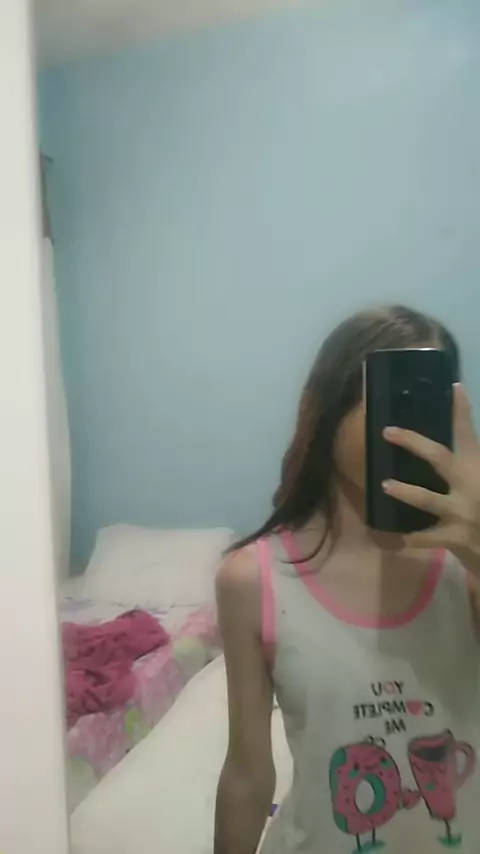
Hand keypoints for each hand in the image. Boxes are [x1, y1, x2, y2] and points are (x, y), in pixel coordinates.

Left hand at [382, 385, 479, 576]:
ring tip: (385, 484)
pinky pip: (424, 538)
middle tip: (388, 431)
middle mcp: (470, 485)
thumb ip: (469, 465)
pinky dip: (407, 539)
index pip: (468, 434)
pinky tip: (391, 539)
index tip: (453, 388)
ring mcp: (461, 512)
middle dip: (413, 442)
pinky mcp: (454, 538)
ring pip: (426, 499)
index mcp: (478, 468)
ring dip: (405, 491)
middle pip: (439, 457)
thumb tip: (451, 446)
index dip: (461, 411)